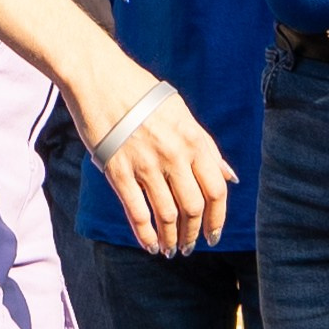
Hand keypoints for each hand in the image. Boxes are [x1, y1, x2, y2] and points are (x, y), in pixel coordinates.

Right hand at [73, 73, 232, 256]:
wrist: (100, 78)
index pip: (216, 190)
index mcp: (194, 139)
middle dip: (193, 234)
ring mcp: (146, 164)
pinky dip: (146, 235)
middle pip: (193, 208)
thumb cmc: (141, 93)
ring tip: (170, 250)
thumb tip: (228, 176)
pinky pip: (137, 213)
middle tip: (189, 246)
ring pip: (167, 215)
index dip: (217, 218)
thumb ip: (205, 147)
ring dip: (171, 239)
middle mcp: (174, 154)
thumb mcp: (181, 113)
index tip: (213, 235)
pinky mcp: (118, 171)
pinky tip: (150, 245)